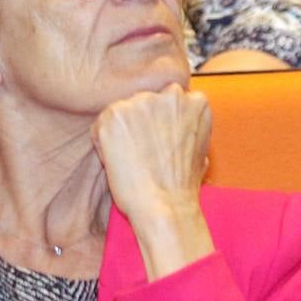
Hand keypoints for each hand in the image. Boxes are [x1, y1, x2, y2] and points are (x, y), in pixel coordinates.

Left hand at [91, 83, 216, 278]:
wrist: (165, 206)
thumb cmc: (183, 185)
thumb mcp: (200, 147)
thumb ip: (187, 124)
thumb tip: (178, 120)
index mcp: (195, 101)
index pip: (166, 99)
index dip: (159, 123)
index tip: (160, 143)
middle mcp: (168, 94)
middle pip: (142, 101)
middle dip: (139, 123)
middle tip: (145, 153)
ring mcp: (140, 102)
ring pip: (121, 112)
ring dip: (121, 132)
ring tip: (134, 158)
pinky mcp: (114, 115)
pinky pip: (100, 126)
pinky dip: (103, 143)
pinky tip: (119, 160)